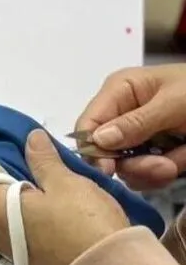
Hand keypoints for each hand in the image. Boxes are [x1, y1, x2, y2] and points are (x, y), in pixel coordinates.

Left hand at [0, 130, 129, 264]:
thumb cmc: (83, 221)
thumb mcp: (64, 182)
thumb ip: (43, 159)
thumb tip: (30, 138)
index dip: (2, 159)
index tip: (23, 150)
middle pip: (1, 196)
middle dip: (19, 180)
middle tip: (45, 165)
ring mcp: (14, 250)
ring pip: (16, 215)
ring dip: (30, 201)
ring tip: (54, 186)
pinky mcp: (32, 262)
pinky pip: (28, 231)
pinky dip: (37, 219)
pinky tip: (57, 210)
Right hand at [75, 64, 185, 189]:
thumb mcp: (174, 103)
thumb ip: (136, 123)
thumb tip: (98, 140)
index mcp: (120, 91)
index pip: (87, 123)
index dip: (91, 149)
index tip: (109, 171)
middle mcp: (122, 114)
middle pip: (104, 152)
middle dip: (135, 164)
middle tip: (165, 167)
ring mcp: (138, 136)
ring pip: (125, 167)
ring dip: (152, 170)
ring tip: (177, 163)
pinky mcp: (153, 152)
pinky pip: (145, 173)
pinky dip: (163, 173)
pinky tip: (180, 161)